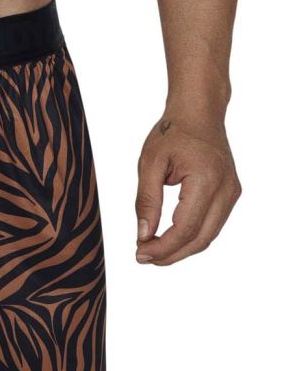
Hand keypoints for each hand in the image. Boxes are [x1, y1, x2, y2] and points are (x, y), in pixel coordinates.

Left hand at [134, 111, 240, 265]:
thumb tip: (143, 236)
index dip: (162, 247)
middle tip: (143, 257)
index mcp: (206, 180)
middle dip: (170, 255)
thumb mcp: (150, 164)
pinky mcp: (230, 195)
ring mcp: (232, 193)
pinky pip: (211, 226)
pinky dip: (190, 238)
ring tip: (153, 251)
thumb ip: (146, 201)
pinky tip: (169, 239)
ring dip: (180, 250)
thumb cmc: (174, 133)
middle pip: (199, 239)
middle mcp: (226, 189)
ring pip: (207, 237)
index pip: (185, 228)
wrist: (200, 112)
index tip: (139, 253)